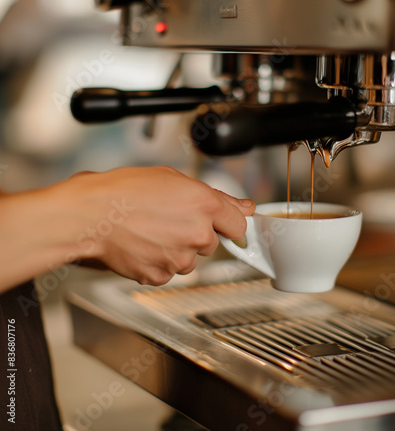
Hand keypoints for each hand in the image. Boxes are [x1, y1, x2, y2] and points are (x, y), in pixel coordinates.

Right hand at [65, 166, 254, 285]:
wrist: (89, 215)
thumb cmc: (124, 191)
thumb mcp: (173, 178)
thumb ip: (216, 196)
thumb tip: (244, 206)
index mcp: (205, 205)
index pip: (239, 225)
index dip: (229, 223)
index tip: (223, 224)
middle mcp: (197, 233)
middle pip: (212, 243)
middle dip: (197, 233)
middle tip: (169, 220)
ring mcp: (180, 258)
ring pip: (190, 260)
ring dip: (177, 249)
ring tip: (152, 231)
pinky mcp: (160, 276)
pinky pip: (169, 272)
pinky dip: (159, 262)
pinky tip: (144, 245)